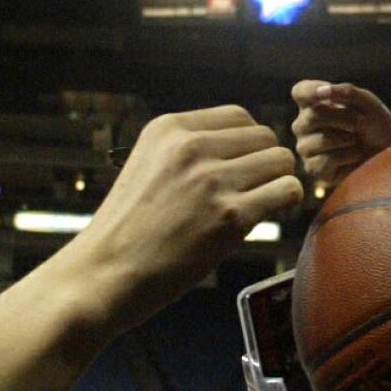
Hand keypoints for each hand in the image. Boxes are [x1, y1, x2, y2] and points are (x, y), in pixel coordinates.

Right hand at [70, 108, 302, 318]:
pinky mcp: (230, 216)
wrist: (104, 275)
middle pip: (265, 136)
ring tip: (259, 204)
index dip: (249, 142)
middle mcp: (191, 147)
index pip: (238, 116)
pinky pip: (287, 191)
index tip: (243, 166)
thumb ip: (189, 151)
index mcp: (168, 129)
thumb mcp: (147, 166)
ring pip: (281, 161)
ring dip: (278, 182)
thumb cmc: (128, 230)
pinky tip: (267, 216)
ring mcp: (211, 180)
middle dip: (266, 162)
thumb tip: (245, 149)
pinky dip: (286, 203)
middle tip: (254, 190)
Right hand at [289, 81, 390, 187]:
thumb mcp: (369, 105)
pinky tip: (353, 155)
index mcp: (314, 104)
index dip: (311, 91)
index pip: (301, 92)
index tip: (327, 92)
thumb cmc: (375, 127)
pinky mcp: (313, 168)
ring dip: (347, 138)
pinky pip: (326, 160)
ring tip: (356, 141)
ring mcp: (306, 147)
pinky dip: (347, 156)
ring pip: (320, 139)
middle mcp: (304, 125)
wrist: (385, 156)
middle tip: (360, 122)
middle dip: (343, 117)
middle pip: (312, 116)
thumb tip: (324, 91)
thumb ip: (348, 92)